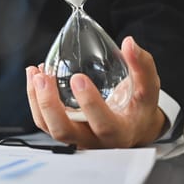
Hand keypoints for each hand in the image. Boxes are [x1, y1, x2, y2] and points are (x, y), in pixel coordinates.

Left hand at [26, 36, 165, 148]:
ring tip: (36, 73)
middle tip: (44, 77)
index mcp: (119, 132)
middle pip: (64, 132)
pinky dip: (35, 100)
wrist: (132, 127)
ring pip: (49, 127)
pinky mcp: (64, 130)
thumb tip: (129, 43)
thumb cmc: (139, 107)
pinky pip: (44, 121)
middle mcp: (94, 140)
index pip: (103, 124)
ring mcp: (76, 137)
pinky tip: (35, 77)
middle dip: (50, 105)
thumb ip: (141, 65)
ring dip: (37, 101)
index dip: (89, 103)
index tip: (78, 78)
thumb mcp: (148, 87)